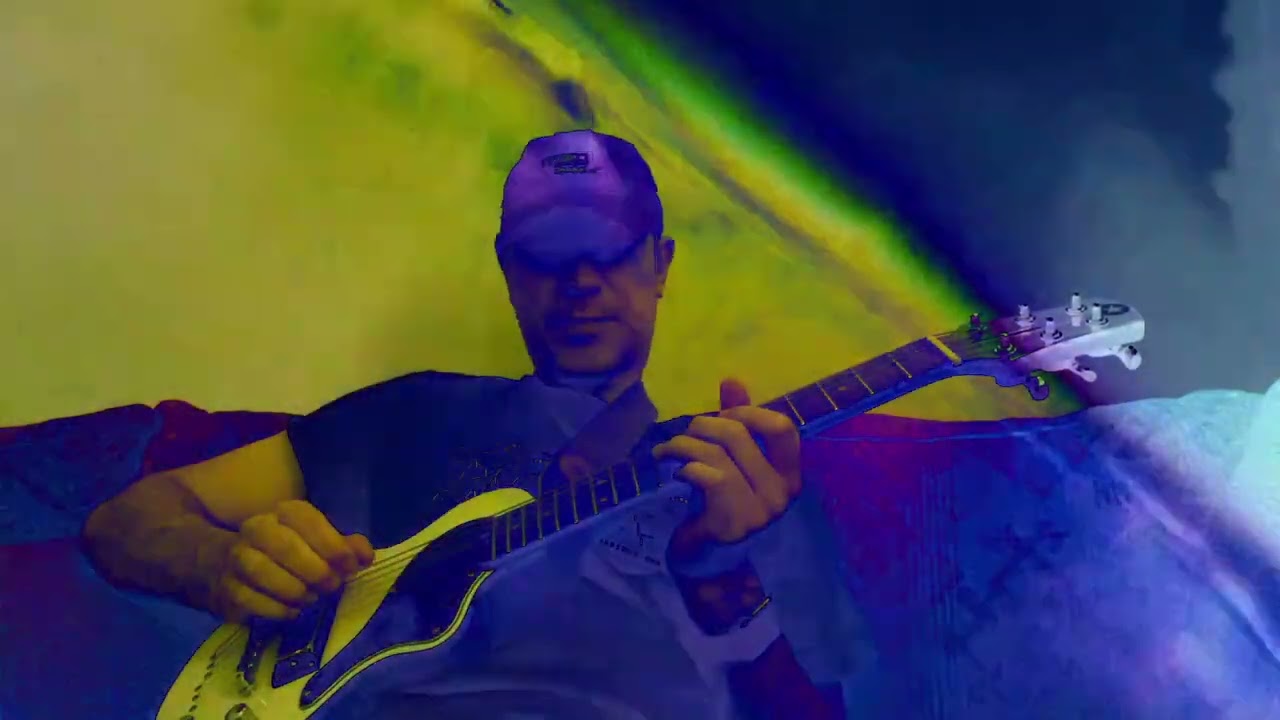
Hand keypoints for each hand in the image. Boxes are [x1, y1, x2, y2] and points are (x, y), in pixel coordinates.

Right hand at [208, 500, 373, 622]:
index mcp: (284, 513)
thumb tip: (365, 556)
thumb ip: (344, 547)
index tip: (351, 567)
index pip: (307, 520)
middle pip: (285, 546)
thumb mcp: (317, 543)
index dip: (332, 544)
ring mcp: (237, 558)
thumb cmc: (285, 553)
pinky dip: (277, 609)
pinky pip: (250, 599)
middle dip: (315, 570)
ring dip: (294, 589)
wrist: (225, 564)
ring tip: (310, 598)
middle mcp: (257, 529)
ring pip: (262, 571)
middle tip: (332, 586)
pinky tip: (292, 611)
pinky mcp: (227, 588)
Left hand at [653, 378, 801, 560]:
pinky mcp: (734, 521)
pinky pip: (709, 476)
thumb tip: (732, 380)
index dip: (749, 412)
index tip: (722, 414)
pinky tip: (675, 471)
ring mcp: (760, 510)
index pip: (782, 428)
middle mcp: (781, 492)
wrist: (710, 559)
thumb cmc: (723, 505)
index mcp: (789, 473)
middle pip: (739, 435)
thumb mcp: (733, 461)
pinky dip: (686, 466)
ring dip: (684, 445)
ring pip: (718, 454)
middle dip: (703, 426)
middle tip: (685, 434)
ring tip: (667, 451)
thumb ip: (737, 423)